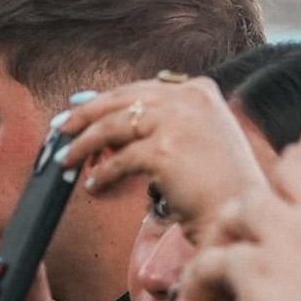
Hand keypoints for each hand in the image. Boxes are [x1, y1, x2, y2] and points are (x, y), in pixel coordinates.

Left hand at [57, 76, 269, 240]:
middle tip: (59, 129)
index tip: (78, 106)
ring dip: (83, 145)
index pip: (139, 89)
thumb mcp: (200, 137)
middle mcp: (189, 99)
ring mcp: (177, 122)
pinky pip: (119, 160)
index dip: (104, 99)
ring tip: (66, 160)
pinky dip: (103, 173)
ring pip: (112, 127)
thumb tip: (111, 121)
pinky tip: (93, 184)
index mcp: (199, 90)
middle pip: (120, 101)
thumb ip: (165, 121)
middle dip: (83, 115)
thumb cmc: (220, 183)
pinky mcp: (164, 151)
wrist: (240, 212)